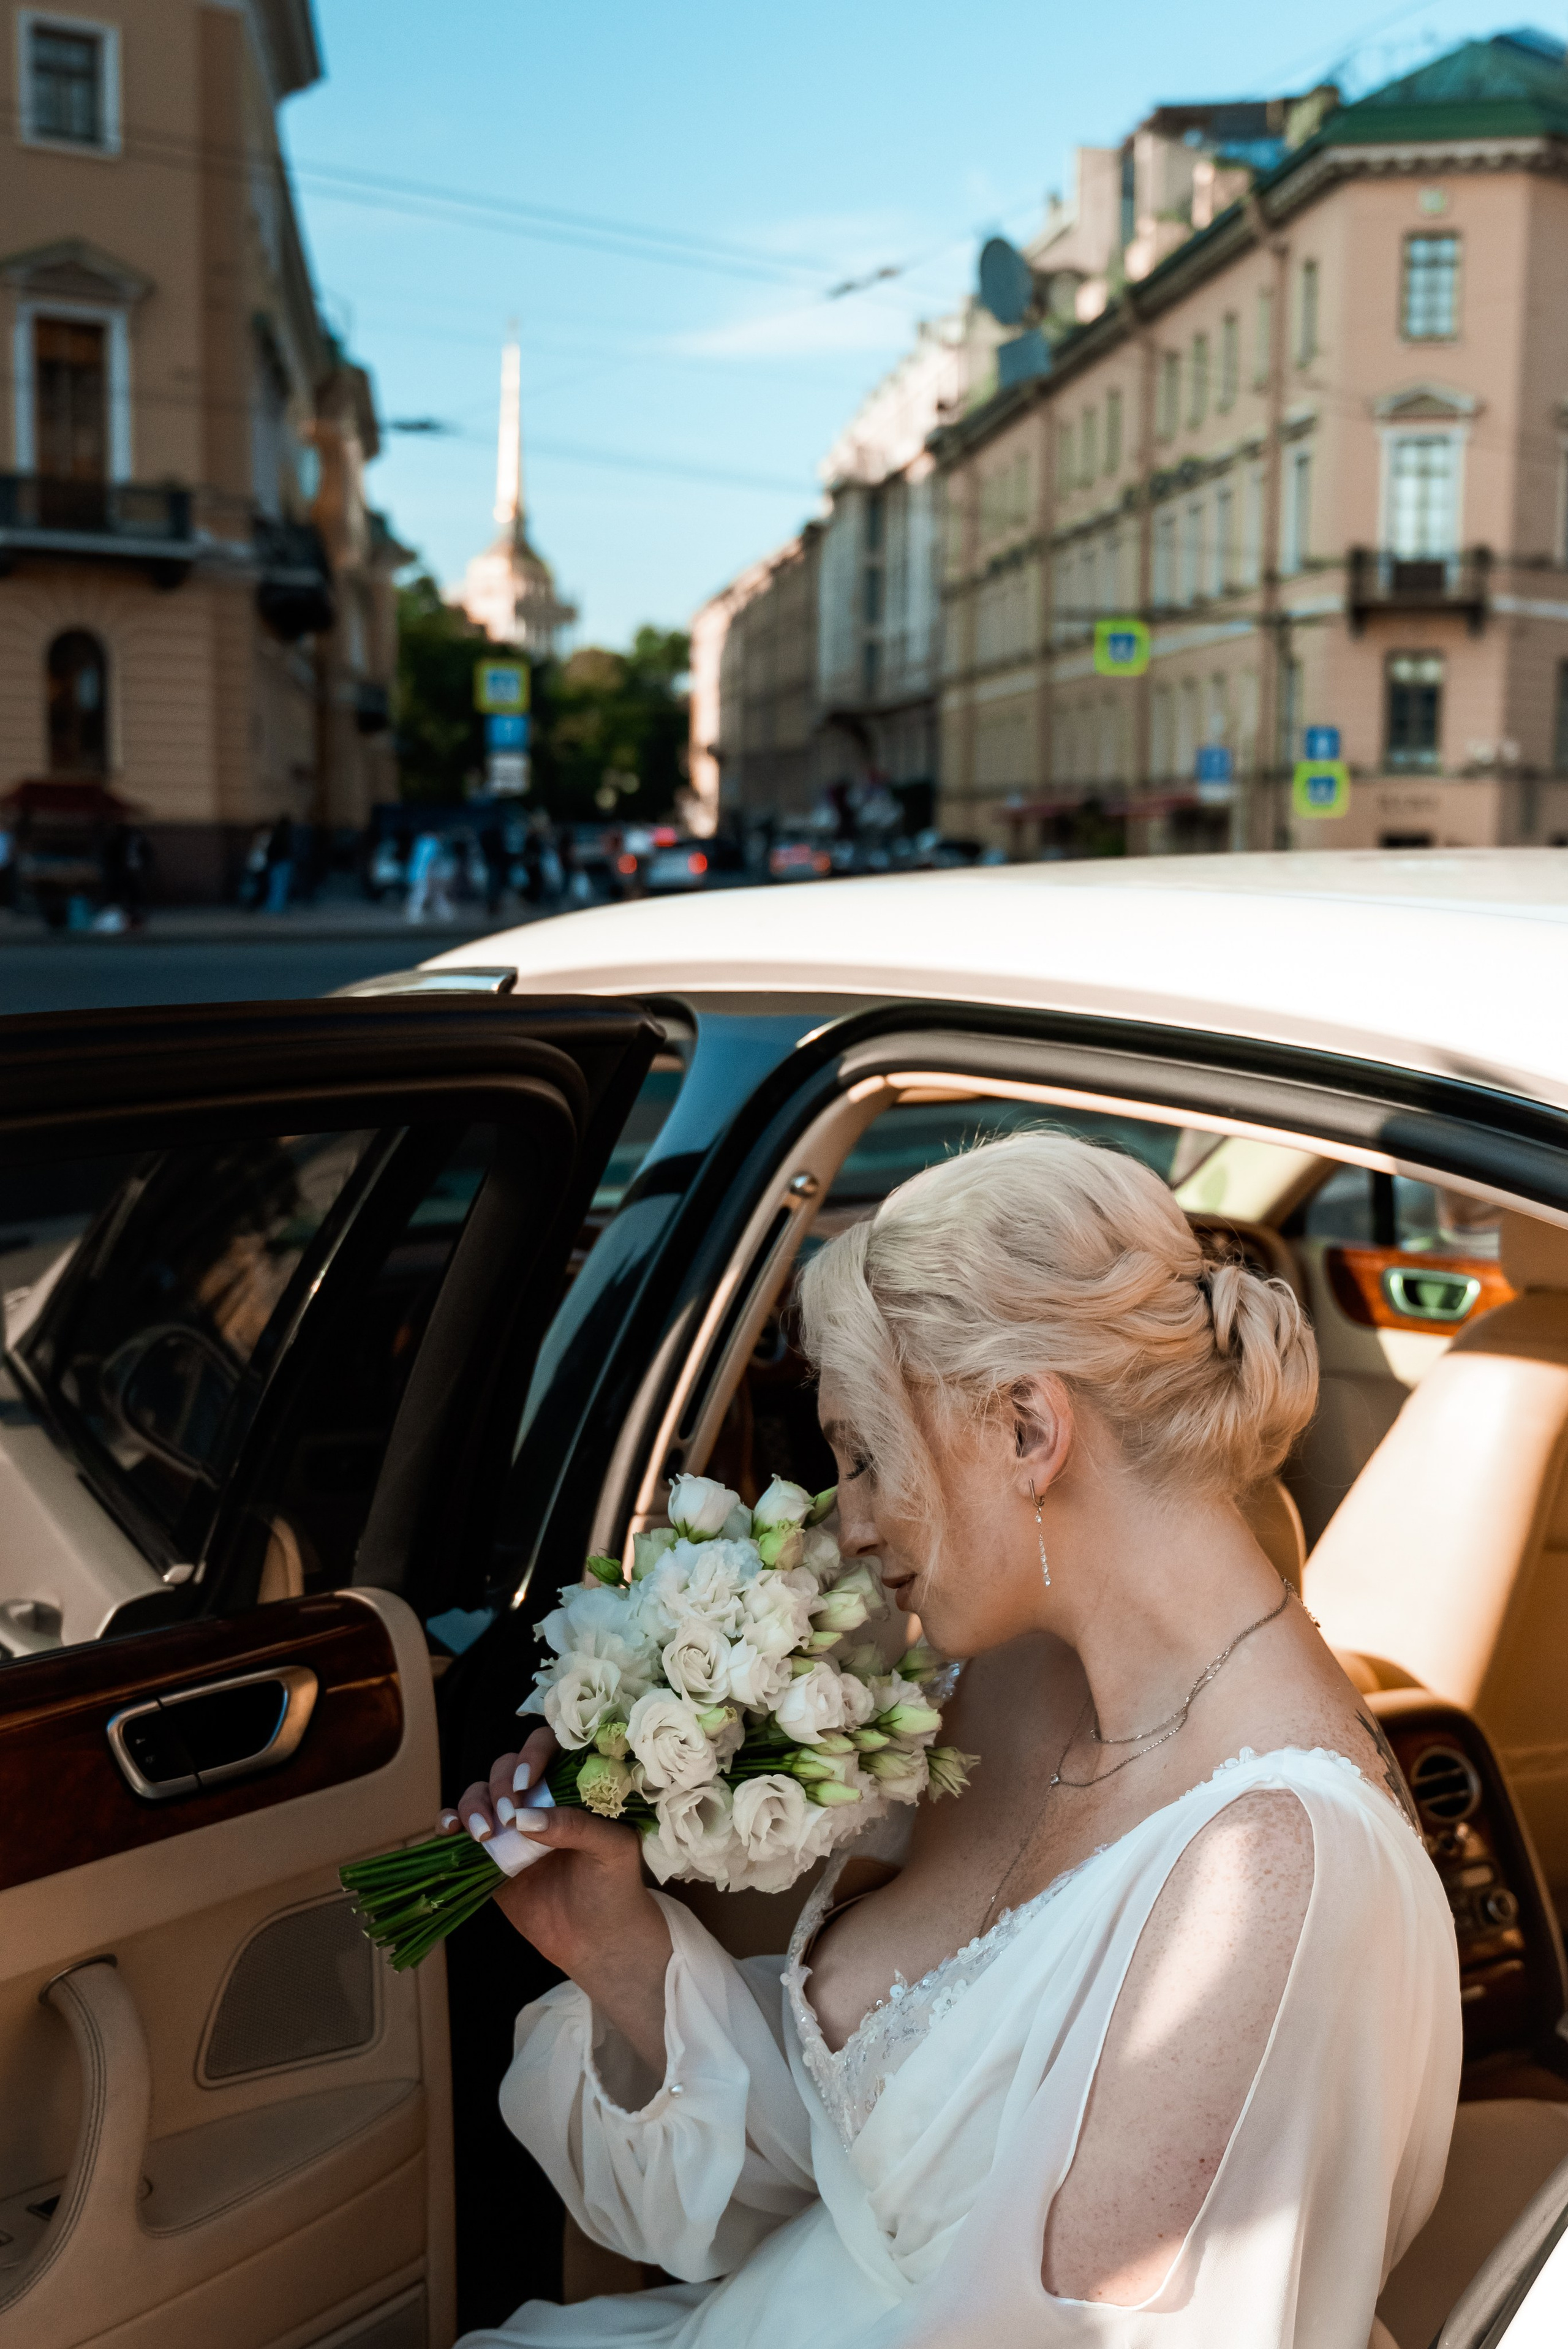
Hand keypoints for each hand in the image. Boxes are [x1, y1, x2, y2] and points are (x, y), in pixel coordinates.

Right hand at [447, 1725, 671, 2069]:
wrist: (598, 1941)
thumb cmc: (615, 1887)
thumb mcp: (612, 1849)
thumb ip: (574, 1826)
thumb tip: (523, 1819)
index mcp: (573, 1787)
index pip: (548, 1747)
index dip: (532, 1754)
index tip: (526, 1782)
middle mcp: (539, 1799)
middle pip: (505, 1767)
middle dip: (500, 1786)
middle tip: (509, 1817)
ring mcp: (512, 1826)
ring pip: (479, 1793)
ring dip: (474, 1804)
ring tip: (485, 1835)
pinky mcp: (490, 1855)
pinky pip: (462, 1828)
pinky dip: (450, 1821)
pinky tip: (450, 1830)